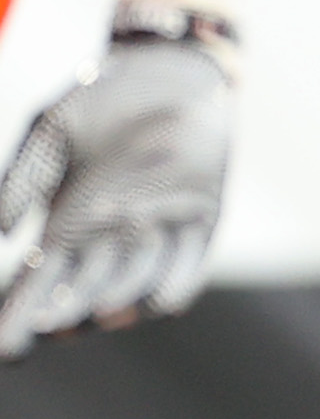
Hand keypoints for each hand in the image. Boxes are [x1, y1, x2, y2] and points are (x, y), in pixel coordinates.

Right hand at [0, 30, 234, 357]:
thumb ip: (23, 176)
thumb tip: (4, 229)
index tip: (7, 347)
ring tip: (91, 313)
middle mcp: (110, 236)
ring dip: (109, 301)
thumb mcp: (51, 130)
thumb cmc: (101, 97)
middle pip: (79, 292)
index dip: (18, 314)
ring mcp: (156, 231)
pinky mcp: (201, 220)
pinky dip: (170, 286)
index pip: (37, 280)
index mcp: (67, 223)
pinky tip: (152, 303)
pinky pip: (187, 267)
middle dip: (60, 313)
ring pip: (130, 285)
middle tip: (45, 326)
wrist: (170, 71)